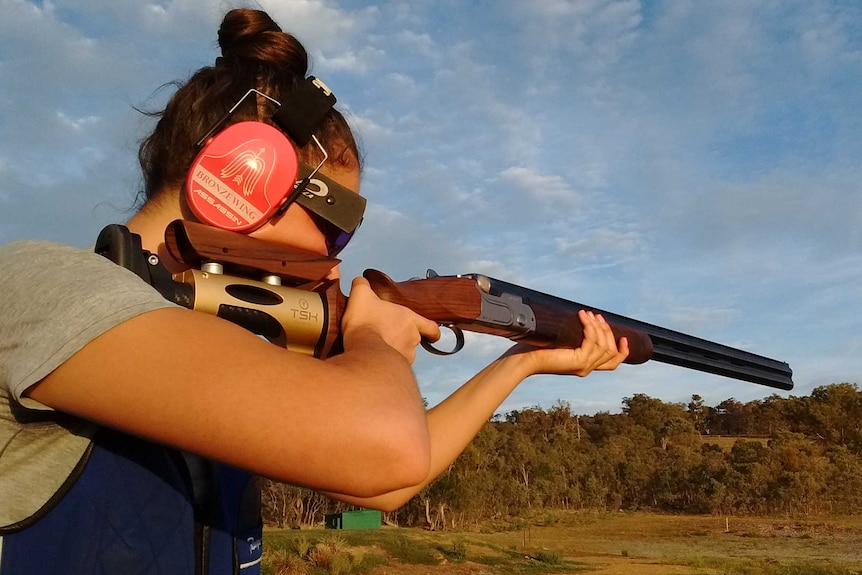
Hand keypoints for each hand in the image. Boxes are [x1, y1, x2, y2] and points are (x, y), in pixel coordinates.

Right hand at [342, 277, 440, 362]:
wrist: (363, 348)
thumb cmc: (366, 321)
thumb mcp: (361, 295)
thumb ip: (362, 285)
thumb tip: (360, 281)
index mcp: (409, 319)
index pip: (430, 326)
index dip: (432, 331)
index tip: (433, 335)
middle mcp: (412, 339)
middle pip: (413, 340)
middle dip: (402, 339)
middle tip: (387, 335)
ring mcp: (406, 356)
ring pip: (404, 355)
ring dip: (394, 352)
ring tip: (377, 349)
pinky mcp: (395, 370)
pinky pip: (392, 367)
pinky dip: (385, 364)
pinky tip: (373, 360)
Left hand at [503, 310, 629, 376]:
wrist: (524, 359)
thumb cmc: (538, 349)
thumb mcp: (562, 343)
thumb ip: (575, 337)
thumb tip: (585, 317)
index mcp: (585, 367)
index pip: (613, 363)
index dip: (622, 351)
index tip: (623, 337)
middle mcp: (587, 369)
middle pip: (610, 351)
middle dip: (606, 331)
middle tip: (597, 316)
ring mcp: (583, 367)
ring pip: (603, 345)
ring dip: (598, 327)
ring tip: (588, 314)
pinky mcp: (578, 361)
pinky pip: (592, 341)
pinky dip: (590, 327)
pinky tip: (583, 317)